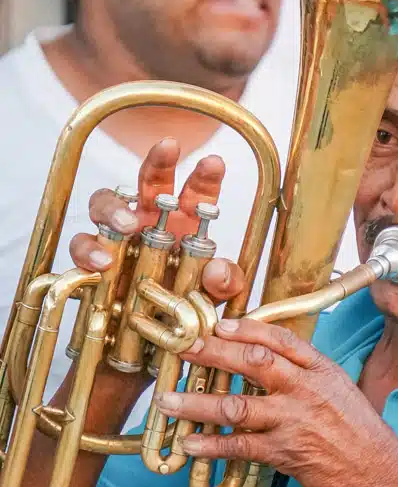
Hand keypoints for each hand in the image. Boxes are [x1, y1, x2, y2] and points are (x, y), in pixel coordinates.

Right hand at [69, 138, 244, 303]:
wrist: (152, 336)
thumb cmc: (185, 305)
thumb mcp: (215, 297)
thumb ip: (225, 282)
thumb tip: (218, 271)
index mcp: (185, 223)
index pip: (197, 192)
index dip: (206, 176)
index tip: (215, 162)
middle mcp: (151, 221)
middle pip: (150, 181)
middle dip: (159, 161)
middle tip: (168, 150)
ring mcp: (119, 237)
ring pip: (105, 204)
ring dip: (115, 208)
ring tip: (129, 225)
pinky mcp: (94, 259)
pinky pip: (82, 245)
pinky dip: (88, 250)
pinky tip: (102, 262)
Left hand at [154, 318, 397, 486]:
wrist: (379, 475)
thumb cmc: (361, 434)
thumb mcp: (341, 390)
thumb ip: (307, 374)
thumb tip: (270, 360)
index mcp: (321, 370)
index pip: (280, 339)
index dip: (246, 329)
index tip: (219, 324)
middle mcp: (306, 390)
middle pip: (253, 362)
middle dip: (212, 353)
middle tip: (182, 348)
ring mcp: (295, 421)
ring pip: (236, 406)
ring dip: (197, 404)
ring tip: (166, 401)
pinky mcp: (286, 453)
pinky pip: (240, 447)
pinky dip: (211, 446)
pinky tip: (189, 444)